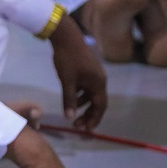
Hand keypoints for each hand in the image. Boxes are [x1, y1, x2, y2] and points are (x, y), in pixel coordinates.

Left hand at [48, 14, 107, 129]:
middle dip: (89, 114)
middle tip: (78, 125)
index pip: (100, 106)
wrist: (66, 37)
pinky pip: (86, 87)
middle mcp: (100, 80)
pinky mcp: (87, 70)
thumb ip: (69, 99)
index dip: (94, 118)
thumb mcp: (67, 81)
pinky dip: (80, 95)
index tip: (86, 129)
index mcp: (98, 83)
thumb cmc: (67, 59)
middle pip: (97, 102)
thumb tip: (70, 117)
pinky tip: (70, 98)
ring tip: (71, 113)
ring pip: (91, 95)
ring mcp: (94, 74)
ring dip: (83, 105)